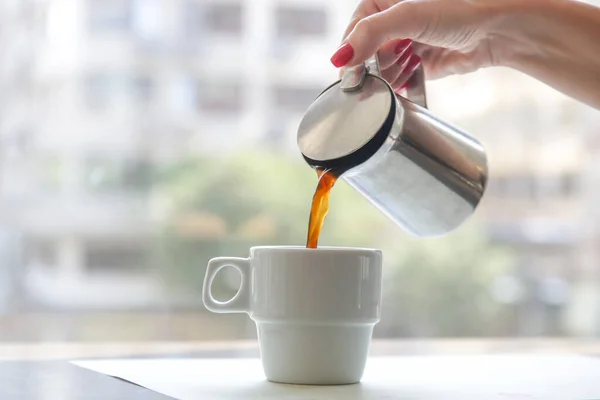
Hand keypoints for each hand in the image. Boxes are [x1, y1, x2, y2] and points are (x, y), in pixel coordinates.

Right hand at [330, 0, 502, 91]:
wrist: (498, 31)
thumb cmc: (459, 10)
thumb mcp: (407, 16)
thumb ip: (369, 34)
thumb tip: (340, 57)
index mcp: (387, 1)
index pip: (356, 28)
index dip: (351, 50)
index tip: (347, 72)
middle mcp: (397, 21)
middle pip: (369, 50)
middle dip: (370, 67)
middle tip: (371, 82)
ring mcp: (410, 42)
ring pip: (384, 67)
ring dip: (385, 78)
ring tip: (390, 83)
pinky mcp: (422, 62)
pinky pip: (402, 78)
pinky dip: (399, 86)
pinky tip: (400, 88)